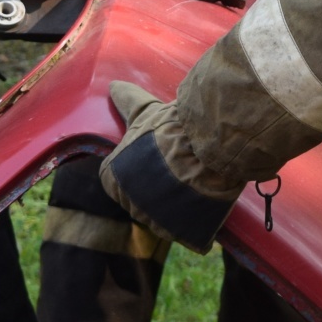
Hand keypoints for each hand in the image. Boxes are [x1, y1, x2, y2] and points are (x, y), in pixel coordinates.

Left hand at [98, 80, 239, 253]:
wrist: (209, 143)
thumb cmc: (173, 126)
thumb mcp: (146, 110)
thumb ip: (127, 102)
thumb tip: (112, 85)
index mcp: (113, 177)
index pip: (119, 180)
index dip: (140, 168)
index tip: (159, 158)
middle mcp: (127, 203)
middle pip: (141, 199)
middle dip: (158, 187)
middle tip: (180, 167)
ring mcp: (153, 221)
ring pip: (164, 218)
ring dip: (177, 205)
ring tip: (196, 181)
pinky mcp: (180, 234)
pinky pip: (188, 235)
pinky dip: (198, 226)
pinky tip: (206, 206)